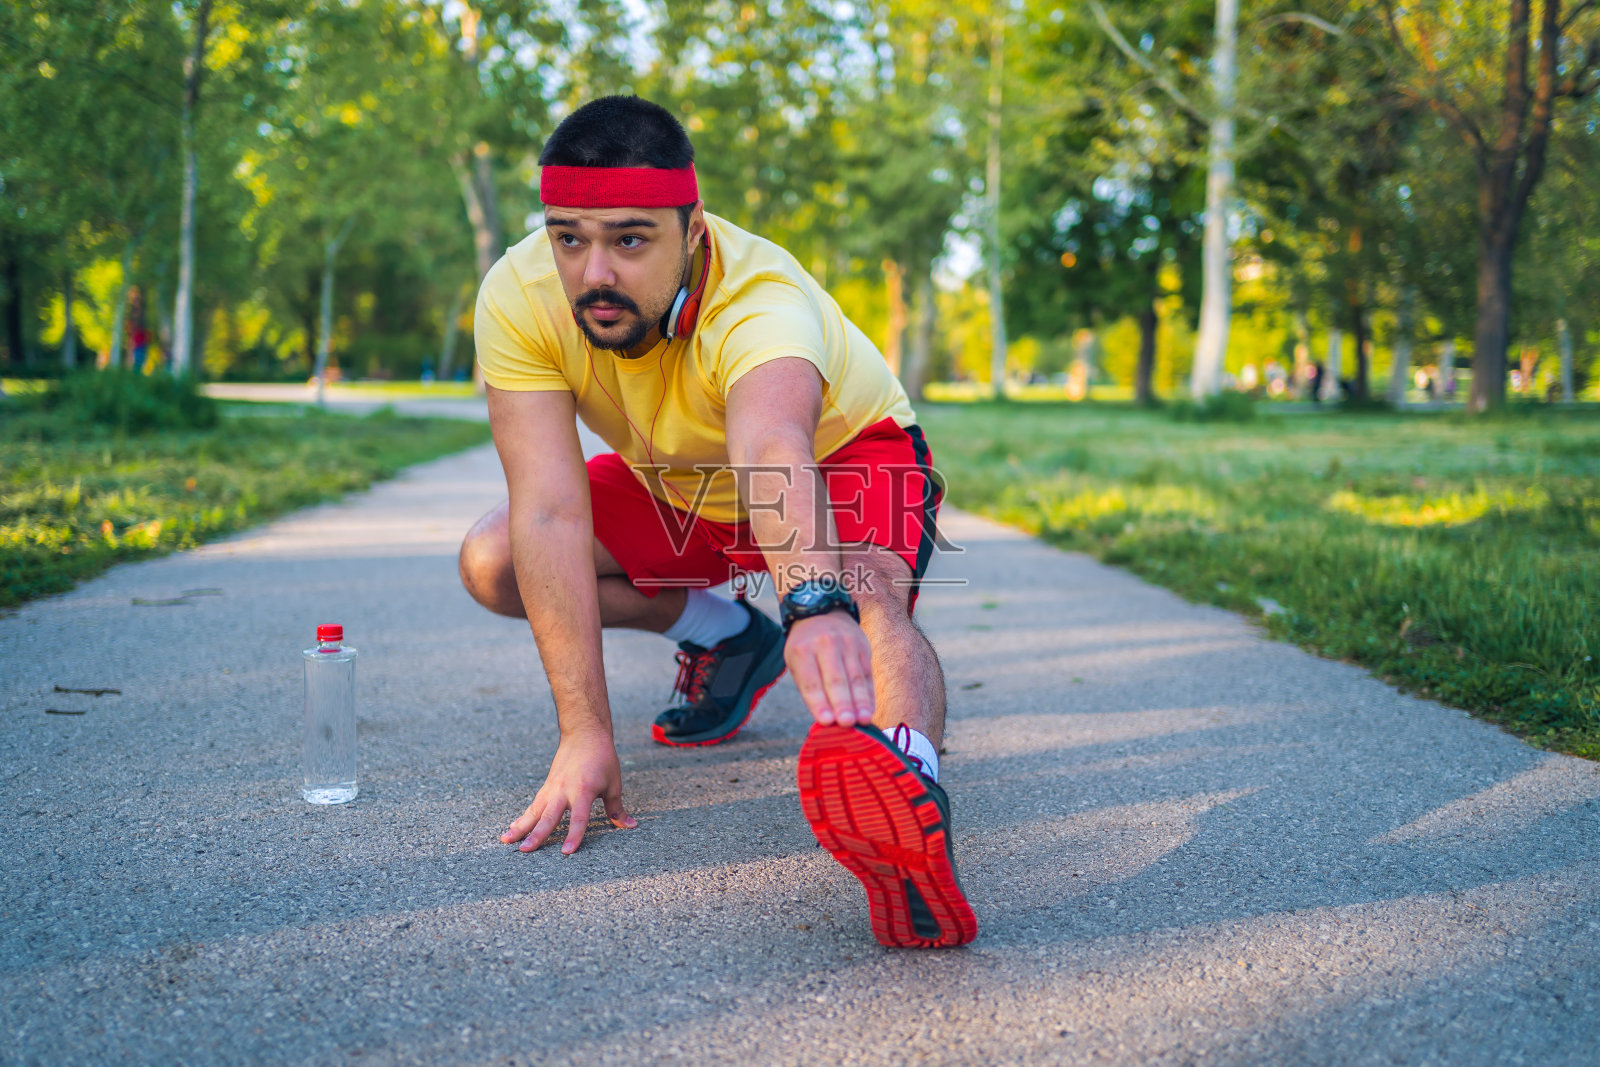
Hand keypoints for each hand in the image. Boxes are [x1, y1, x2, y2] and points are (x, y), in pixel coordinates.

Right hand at [501, 730, 635, 854]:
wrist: (584, 733)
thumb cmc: (602, 758)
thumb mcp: (614, 783)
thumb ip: (617, 808)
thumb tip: (629, 826)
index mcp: (583, 791)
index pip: (578, 818)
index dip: (574, 836)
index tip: (566, 852)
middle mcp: (564, 790)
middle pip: (549, 817)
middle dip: (536, 835)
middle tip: (524, 851)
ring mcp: (552, 788)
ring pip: (534, 811)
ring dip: (520, 827)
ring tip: (505, 841)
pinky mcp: (547, 786)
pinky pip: (533, 805)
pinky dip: (523, 817)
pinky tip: (512, 828)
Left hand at [784, 609, 875, 727]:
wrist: (822, 611)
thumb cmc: (805, 646)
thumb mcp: (796, 661)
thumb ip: (809, 688)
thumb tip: (826, 720)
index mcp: (802, 650)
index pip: (811, 682)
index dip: (819, 703)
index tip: (827, 721)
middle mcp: (825, 645)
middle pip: (836, 680)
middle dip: (842, 703)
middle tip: (847, 723)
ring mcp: (847, 644)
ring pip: (855, 678)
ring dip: (859, 702)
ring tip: (862, 720)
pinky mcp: (863, 647)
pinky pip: (866, 674)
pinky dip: (868, 695)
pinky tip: (868, 710)